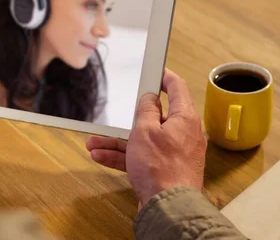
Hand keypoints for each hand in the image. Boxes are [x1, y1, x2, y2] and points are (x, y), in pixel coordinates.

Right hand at [86, 68, 206, 206]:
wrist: (168, 207)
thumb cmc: (161, 169)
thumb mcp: (145, 130)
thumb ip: (146, 110)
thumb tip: (150, 98)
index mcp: (184, 119)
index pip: (178, 89)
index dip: (165, 78)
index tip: (157, 72)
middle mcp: (183, 135)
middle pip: (155, 119)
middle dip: (129, 120)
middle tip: (116, 116)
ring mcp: (174, 154)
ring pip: (143, 141)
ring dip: (118, 141)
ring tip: (95, 143)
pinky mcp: (165, 169)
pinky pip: (142, 157)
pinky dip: (123, 156)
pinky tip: (101, 157)